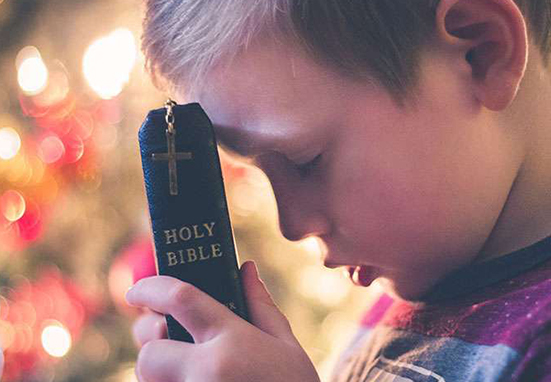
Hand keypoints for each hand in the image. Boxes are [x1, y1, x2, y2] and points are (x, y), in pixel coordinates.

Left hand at [126, 261, 319, 381]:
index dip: (151, 288)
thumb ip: (262, 307)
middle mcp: (206, 372)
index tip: (136, 290)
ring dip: (158, 369)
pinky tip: (193, 380)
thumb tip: (245, 269)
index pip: (180, 299)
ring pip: (149, 379)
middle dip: (152, 342)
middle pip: (150, 350)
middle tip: (166, 338)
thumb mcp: (286, 347)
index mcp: (233, 341)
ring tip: (184, 365)